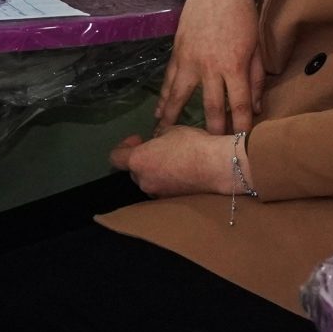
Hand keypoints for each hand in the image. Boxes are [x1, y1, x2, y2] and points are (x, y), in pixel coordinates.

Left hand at [111, 126, 250, 197]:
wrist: (217, 166)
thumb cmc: (193, 144)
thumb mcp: (172, 131)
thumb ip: (158, 137)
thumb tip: (156, 141)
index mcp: (138, 161)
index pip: (115, 157)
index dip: (123, 147)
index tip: (138, 139)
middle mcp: (143, 180)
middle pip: (133, 171)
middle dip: (143, 160)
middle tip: (159, 150)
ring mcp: (157, 193)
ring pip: (149, 181)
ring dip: (155, 172)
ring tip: (173, 163)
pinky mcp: (171, 201)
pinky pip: (163, 189)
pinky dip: (168, 181)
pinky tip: (183, 173)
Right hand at [159, 0, 263, 133]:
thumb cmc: (243, 16)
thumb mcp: (256, 46)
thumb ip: (257, 77)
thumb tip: (257, 106)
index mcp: (234, 65)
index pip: (240, 104)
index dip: (242, 125)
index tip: (242, 142)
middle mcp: (210, 67)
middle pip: (212, 107)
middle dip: (214, 130)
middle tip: (211, 150)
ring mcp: (189, 61)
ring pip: (182, 97)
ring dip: (176, 120)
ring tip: (170, 140)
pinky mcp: (176, 53)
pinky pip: (168, 81)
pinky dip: (163, 99)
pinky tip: (158, 113)